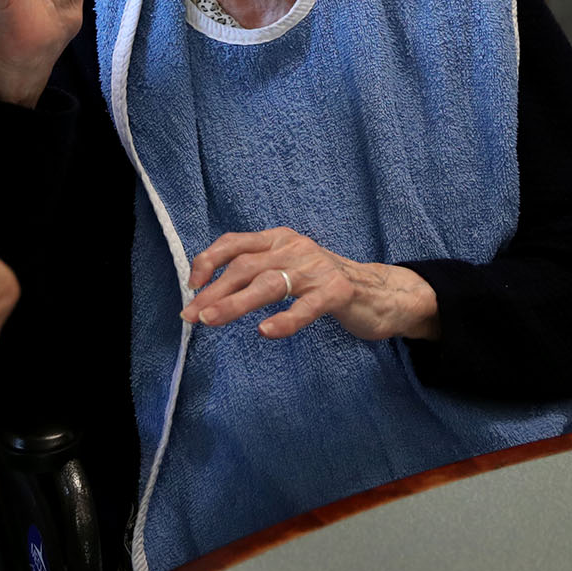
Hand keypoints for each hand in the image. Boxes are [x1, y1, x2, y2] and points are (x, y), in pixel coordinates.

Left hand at [180, 227, 440, 341]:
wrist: (380, 292)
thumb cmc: (324, 284)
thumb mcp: (288, 267)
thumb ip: (258, 272)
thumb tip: (209, 293)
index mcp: (280, 239)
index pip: (235, 242)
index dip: (208, 260)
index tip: (191, 285)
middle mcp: (296, 247)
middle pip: (246, 265)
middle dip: (214, 290)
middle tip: (191, 315)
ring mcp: (317, 269)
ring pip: (269, 284)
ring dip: (235, 303)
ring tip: (211, 320)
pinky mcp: (337, 292)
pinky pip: (306, 306)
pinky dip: (285, 319)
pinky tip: (265, 332)